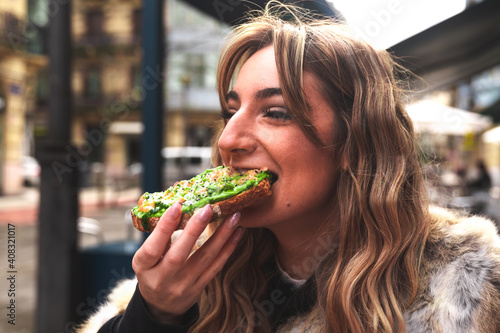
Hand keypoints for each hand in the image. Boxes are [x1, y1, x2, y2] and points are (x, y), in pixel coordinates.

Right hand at [132, 202, 242, 324]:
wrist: (161, 306)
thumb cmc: (153, 272)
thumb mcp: (146, 258)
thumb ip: (159, 238)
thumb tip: (178, 207)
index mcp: (144, 267)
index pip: (153, 248)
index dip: (164, 227)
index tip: (177, 205)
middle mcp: (162, 279)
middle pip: (179, 255)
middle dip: (195, 230)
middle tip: (208, 208)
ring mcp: (183, 285)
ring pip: (204, 259)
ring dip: (221, 236)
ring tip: (233, 217)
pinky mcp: (199, 288)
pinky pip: (216, 267)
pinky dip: (227, 249)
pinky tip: (237, 234)